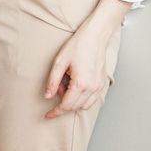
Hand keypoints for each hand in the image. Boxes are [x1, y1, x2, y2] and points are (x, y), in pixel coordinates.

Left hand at [42, 0, 127, 119]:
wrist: (96, 35)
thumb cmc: (79, 45)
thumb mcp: (60, 62)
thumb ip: (53, 81)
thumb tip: (48, 95)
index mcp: (81, 83)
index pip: (66, 106)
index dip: (55, 112)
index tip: (48, 115)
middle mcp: (92, 88)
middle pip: (75, 107)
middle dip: (63, 102)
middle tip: (58, 86)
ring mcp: (99, 86)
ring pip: (84, 105)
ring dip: (73, 101)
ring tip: (67, 83)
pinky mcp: (102, 83)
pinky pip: (92, 99)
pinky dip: (82, 98)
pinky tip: (76, 85)